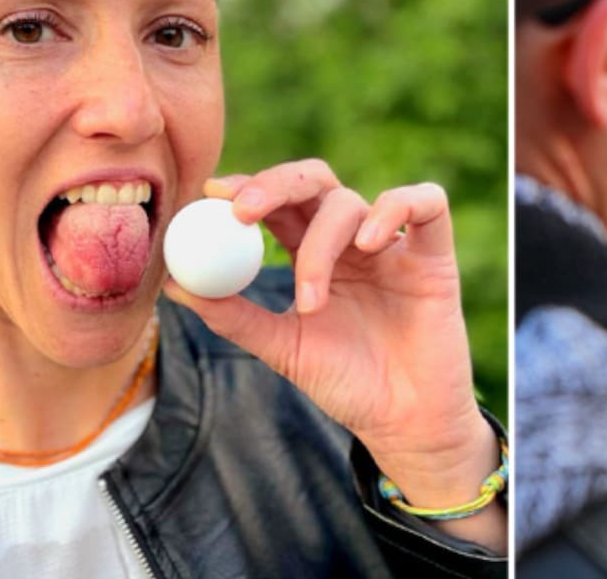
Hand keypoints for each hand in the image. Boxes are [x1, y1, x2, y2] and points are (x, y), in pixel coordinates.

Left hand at [164, 160, 503, 549]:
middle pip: (312, 182)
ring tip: (311, 302)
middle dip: (273, 186)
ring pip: (352, 203)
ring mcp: (393, 245)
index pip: (277, 202)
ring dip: (322, 243)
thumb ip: (233, 316)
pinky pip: (426, 202)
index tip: (211, 196)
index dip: (247, 188)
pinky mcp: (435, 254)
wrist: (404, 422)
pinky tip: (372, 243)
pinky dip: (396, 207)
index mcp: (312, 253)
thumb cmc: (347, 385)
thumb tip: (172, 285)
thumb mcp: (282, 349)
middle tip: (240, 212)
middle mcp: (351, 240)